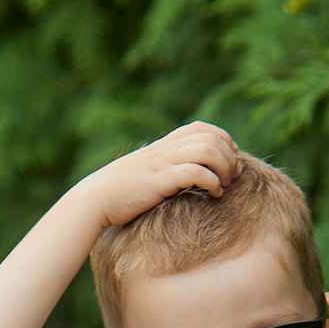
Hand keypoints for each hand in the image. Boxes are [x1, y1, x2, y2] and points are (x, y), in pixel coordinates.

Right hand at [74, 121, 240, 229]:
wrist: (95, 199)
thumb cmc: (118, 193)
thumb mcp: (143, 174)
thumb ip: (161, 170)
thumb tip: (178, 178)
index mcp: (161, 146)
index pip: (200, 128)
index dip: (222, 137)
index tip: (231, 155)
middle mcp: (165, 150)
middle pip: (210, 138)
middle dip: (229, 156)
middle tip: (233, 176)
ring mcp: (163, 163)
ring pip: (207, 151)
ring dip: (224, 167)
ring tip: (224, 184)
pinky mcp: (161, 180)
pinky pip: (196, 172)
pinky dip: (212, 182)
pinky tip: (214, 194)